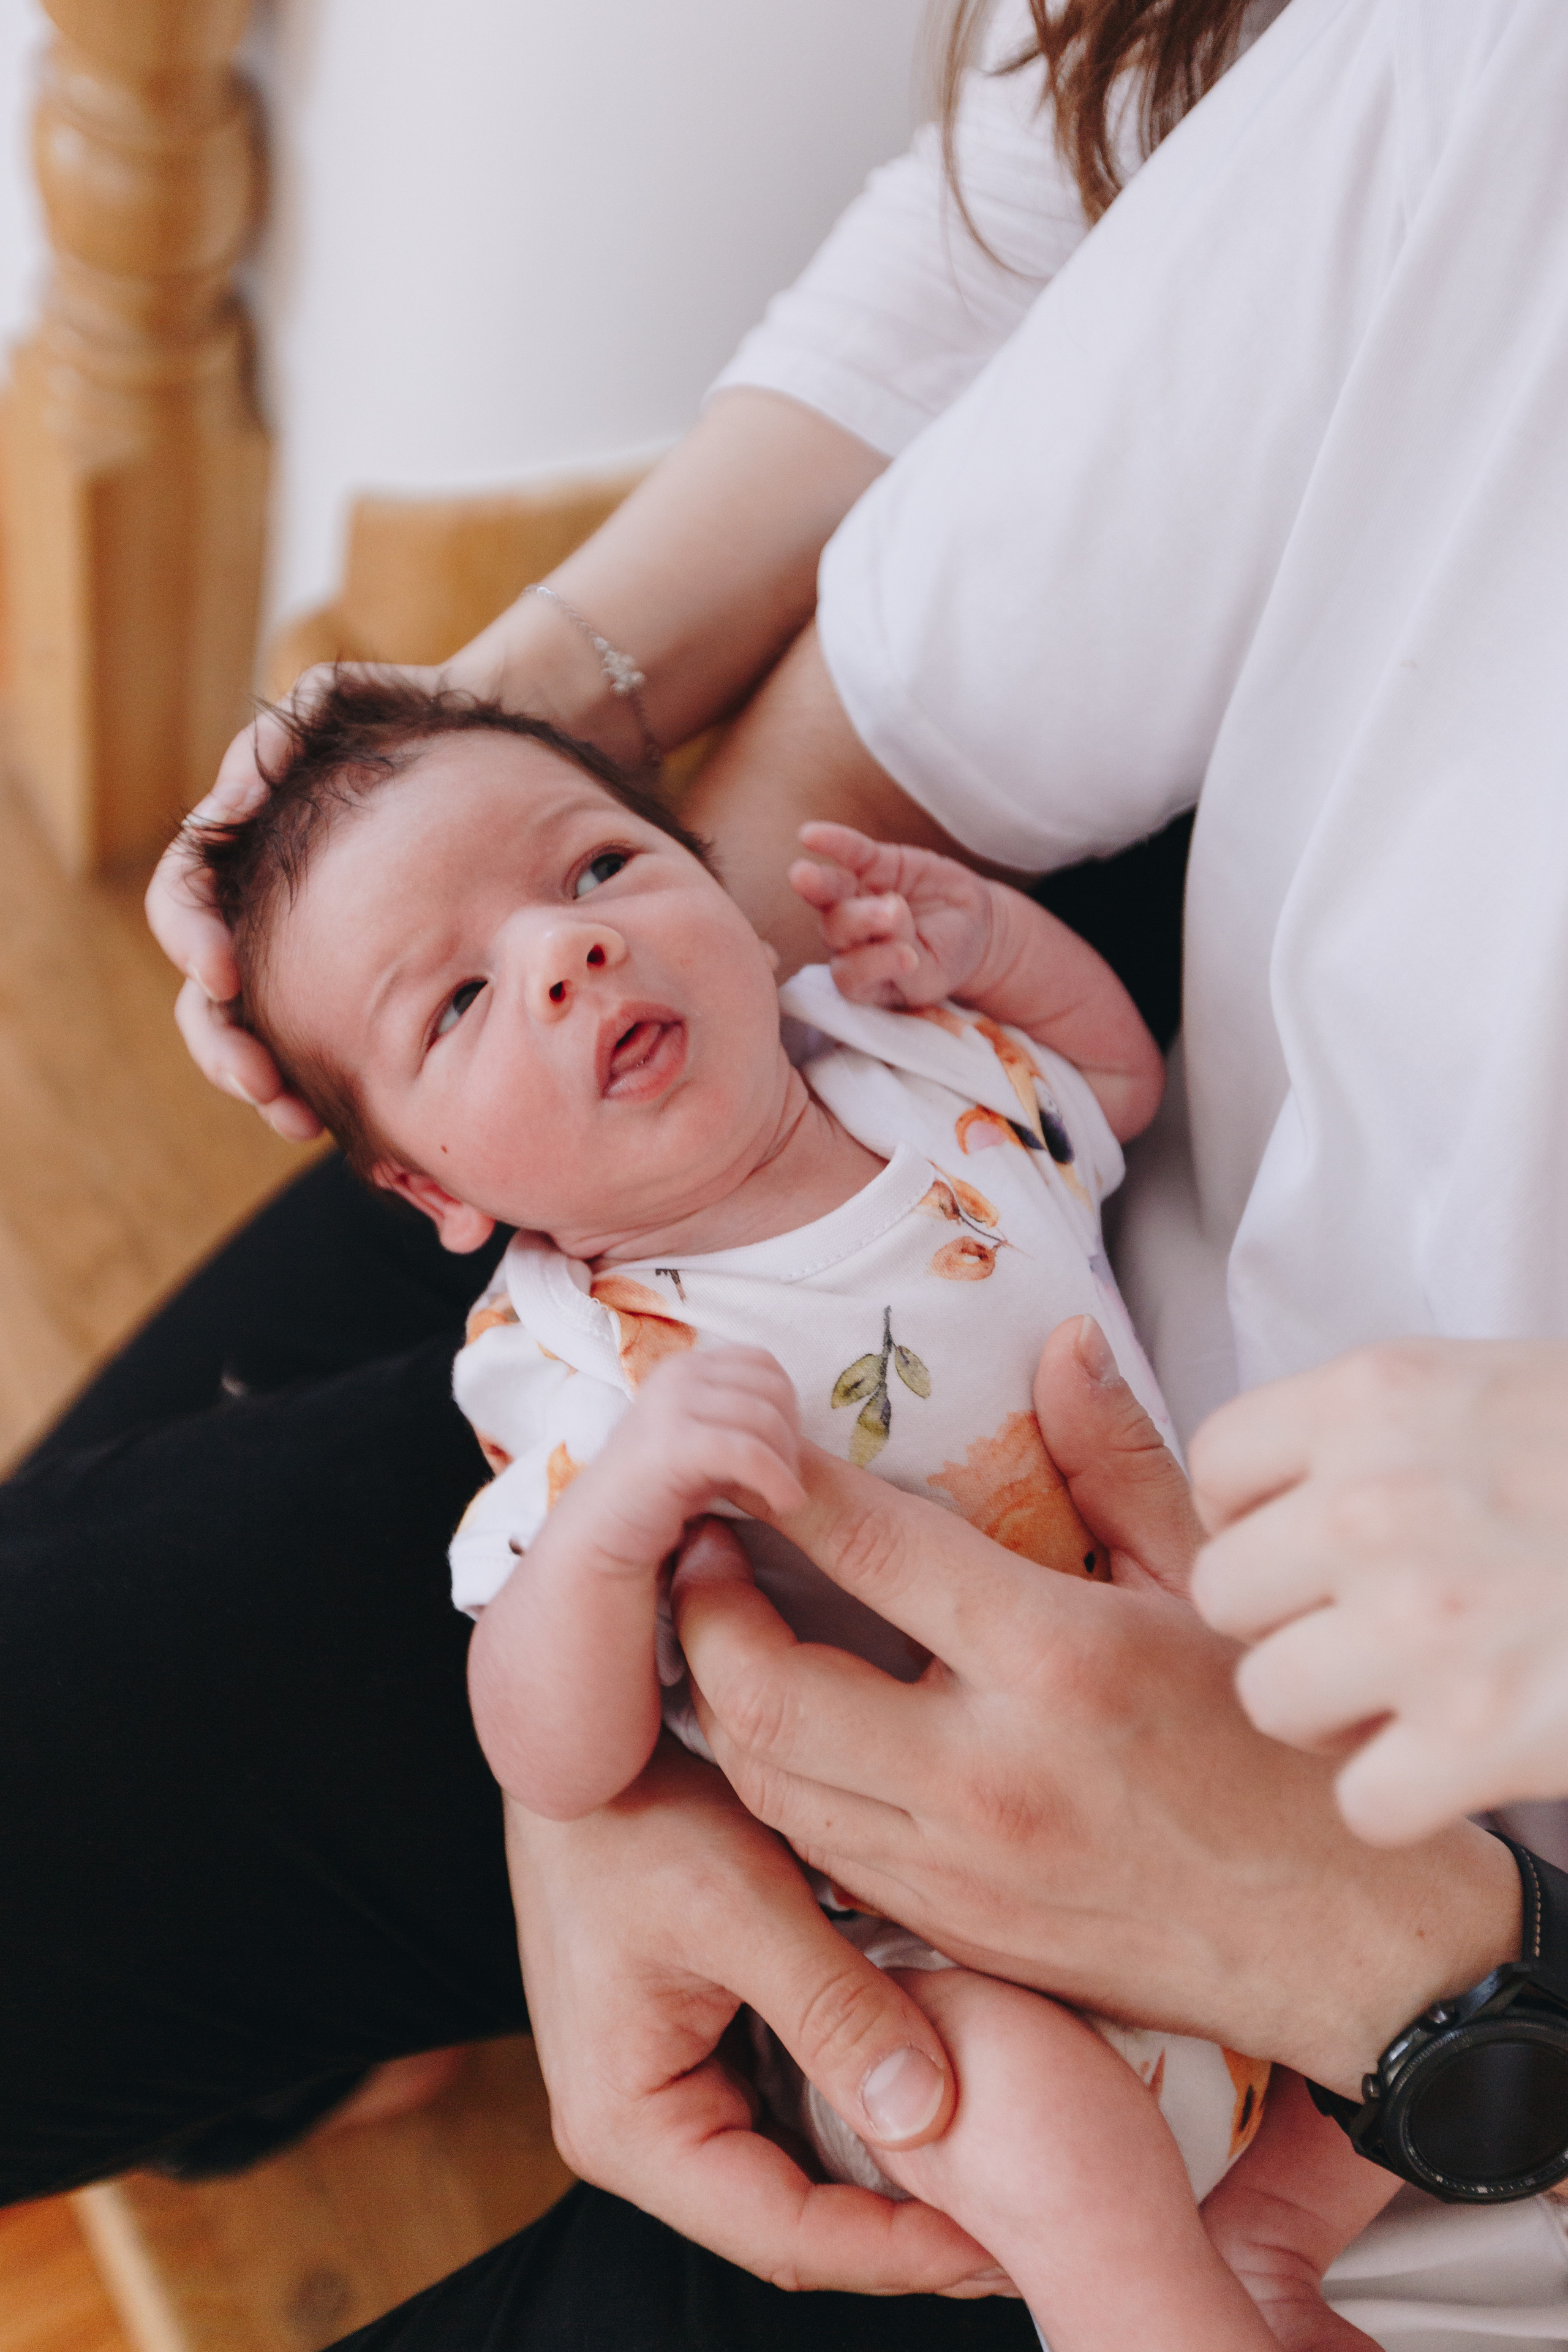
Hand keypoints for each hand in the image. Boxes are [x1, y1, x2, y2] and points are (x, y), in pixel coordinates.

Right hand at [147, 660, 439, 1138]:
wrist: (508, 743)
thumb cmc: (417, 716)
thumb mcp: (347, 700)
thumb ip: (287, 730)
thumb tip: (237, 793)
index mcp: (239, 846)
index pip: (185, 899)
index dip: (191, 938)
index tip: (223, 973)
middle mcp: (260, 910)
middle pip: (208, 996)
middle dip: (224, 1046)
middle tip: (263, 1085)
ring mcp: (309, 953)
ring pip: (260, 1035)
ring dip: (264, 1083)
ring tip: (299, 1120)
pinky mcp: (362, 987)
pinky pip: (326, 1048)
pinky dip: (328, 1086)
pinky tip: (344, 1121)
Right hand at [506, 1742, 1013, 2296]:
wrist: (581, 1730)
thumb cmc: (635, 1807)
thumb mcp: (738, 1901)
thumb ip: (832, 2009)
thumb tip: (930, 2118)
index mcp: (629, 2126)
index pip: (786, 2234)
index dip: (901, 2255)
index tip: (1006, 2249)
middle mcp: (642, 2130)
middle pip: (798, 2220)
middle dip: (911, 2231)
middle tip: (1033, 2232)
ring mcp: (672, 2090)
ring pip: (803, 2168)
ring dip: (897, 2176)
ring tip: (1008, 2182)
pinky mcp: (701, 2045)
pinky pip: (795, 2105)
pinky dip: (867, 2109)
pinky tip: (946, 2099)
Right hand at [559, 1347, 806, 1573]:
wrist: (603, 1531)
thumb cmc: (662, 1488)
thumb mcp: (704, 1436)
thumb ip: (740, 1415)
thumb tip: (794, 1415)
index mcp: (686, 1366)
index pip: (763, 1363)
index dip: (788, 1404)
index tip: (786, 1449)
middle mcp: (677, 1374)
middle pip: (771, 1388)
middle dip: (791, 1435)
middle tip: (788, 1477)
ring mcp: (670, 1405)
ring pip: (764, 1418)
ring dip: (787, 1463)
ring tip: (784, 1495)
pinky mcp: (672, 1444)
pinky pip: (748, 1452)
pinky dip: (776, 1479)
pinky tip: (784, 1503)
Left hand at [673, 1318, 1519, 2095]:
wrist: (1343, 1949)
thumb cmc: (1279, 1750)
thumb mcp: (1212, 1585)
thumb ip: (1118, 1459)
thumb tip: (1061, 1342)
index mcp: (1060, 1662)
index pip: (877, 1552)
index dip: (788, 1488)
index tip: (741, 1445)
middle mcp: (990, 1774)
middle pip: (770, 1691)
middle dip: (705, 1611)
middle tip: (697, 1544)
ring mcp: (961, 1871)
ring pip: (770, 1784)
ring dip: (721, 1699)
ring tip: (716, 1625)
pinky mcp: (952, 1934)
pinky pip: (817, 1852)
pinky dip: (776, 1783)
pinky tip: (780, 1725)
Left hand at [787, 822, 1004, 1009]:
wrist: (973, 926)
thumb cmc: (949, 956)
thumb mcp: (932, 971)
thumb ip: (908, 961)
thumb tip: (894, 929)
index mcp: (865, 975)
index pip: (851, 976)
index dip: (873, 967)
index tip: (910, 957)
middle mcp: (853, 939)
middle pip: (836, 932)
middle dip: (859, 921)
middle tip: (894, 911)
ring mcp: (858, 898)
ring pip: (832, 893)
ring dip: (820, 885)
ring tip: (806, 875)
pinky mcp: (871, 864)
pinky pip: (848, 853)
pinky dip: (831, 842)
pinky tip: (810, 835)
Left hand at [1190, 1338, 1567, 1844]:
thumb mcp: (1499, 1388)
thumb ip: (1377, 1426)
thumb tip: (1277, 1489)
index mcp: (1378, 1396)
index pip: (1218, 1468)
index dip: (1254, 1520)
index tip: (1310, 1546)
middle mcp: (1378, 1500)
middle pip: (1224, 1592)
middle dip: (1285, 1622)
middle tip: (1362, 1632)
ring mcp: (1425, 1622)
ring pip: (1268, 1699)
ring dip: (1329, 1716)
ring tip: (1404, 1699)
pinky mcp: (1484, 1736)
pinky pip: (1360, 1800)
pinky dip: (1404, 1801)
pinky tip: (1458, 1765)